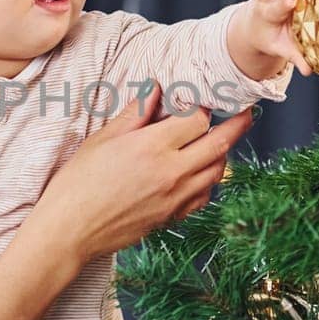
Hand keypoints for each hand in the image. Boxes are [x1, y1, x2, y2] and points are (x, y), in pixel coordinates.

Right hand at [36, 83, 255, 265]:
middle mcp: (171, 172)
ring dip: (223, 154)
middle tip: (248, 114)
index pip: (197, 120)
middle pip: (219, 144)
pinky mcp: (173, 217)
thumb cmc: (78, 183)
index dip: (202, 108)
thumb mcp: (103, 140)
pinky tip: (199, 173)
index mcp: (152, 147)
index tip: (202, 101)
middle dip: (237, 125)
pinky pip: (205, 196)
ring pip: (217, 172)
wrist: (70, 230)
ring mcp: (175, 198)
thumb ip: (135, 114)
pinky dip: (209, 181)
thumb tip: (156, 89)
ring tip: (220, 142)